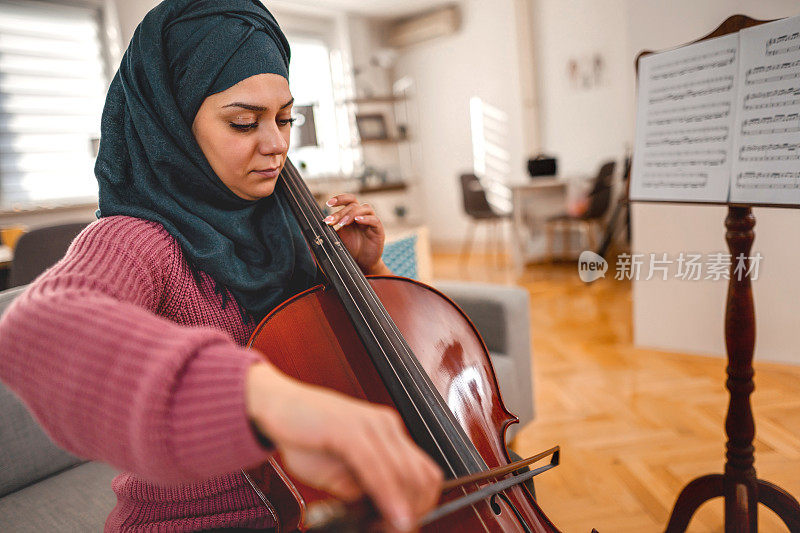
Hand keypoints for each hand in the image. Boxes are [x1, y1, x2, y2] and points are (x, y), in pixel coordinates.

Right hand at [246, 362, 442, 530]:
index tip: (404, 524)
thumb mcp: (336, 474)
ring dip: (403, 507)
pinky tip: (390, 513)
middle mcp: (385, 425)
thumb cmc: (303, 435)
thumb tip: (380, 510)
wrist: (274, 405)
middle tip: (397, 529)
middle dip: (416, 510)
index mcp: (388, 433)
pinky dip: (388, 494)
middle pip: (421, 475)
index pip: (424, 472)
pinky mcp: (349, 428)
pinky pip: (377, 466)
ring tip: (392, 526)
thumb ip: (360, 489)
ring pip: (404, 472)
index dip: (423, 505)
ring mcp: (370, 424)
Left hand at [323, 194, 386, 273]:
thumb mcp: (335, 240)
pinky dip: (366, 218)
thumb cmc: (350, 251)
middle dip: (340, 212)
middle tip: (330, 221)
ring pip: (365, 208)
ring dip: (352, 214)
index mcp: (352, 215)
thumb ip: (326, 233)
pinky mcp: (378, 230)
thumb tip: (308, 231)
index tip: (328, 204)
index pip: (348, 200)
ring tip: (342, 223)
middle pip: (353, 205)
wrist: (362, 265)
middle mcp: (362, 216)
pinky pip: (374, 220)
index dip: (339, 199)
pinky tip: (357, 221)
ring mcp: (371, 222)